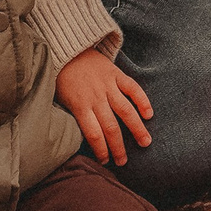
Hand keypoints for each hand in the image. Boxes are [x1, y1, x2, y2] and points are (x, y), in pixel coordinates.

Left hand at [57, 48, 153, 163]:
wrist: (67, 49)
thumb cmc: (62, 78)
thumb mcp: (61, 100)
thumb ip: (73, 116)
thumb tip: (81, 139)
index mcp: (80, 106)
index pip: (93, 134)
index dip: (101, 150)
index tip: (106, 161)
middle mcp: (95, 97)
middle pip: (111, 128)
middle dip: (119, 147)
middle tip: (124, 161)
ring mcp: (108, 85)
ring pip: (126, 111)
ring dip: (137, 128)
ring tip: (145, 142)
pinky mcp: (116, 74)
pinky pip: (133, 88)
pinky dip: (142, 101)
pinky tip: (149, 114)